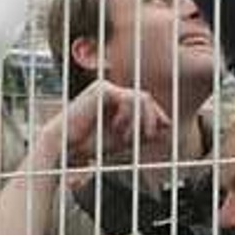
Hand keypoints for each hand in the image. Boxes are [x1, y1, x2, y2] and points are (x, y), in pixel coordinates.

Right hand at [35, 80, 170, 177]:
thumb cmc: (92, 145)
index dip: (157, 116)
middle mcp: (113, 91)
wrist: (66, 146)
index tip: (163, 131)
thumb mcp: (125, 140)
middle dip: (151, 118)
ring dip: (140, 120)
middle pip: (146, 99)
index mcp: (117, 101)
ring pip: (140, 98)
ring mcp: (107, 88)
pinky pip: (128, 98)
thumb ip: (144, 132)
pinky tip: (116, 128)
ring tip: (129, 137)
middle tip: (150, 136)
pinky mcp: (102, 89)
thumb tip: (168, 125)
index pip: (145, 103)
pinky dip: (127, 116)